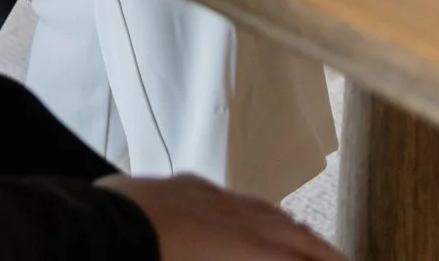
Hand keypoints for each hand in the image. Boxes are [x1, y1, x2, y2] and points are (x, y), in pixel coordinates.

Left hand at [98, 173, 342, 259]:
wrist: (98, 230)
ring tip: (310, 243)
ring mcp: (209, 196)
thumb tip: (270, 250)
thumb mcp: (222, 259)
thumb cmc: (148, 259)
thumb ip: (250, 254)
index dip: (323, 260)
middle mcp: (233, 217)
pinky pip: (234, 196)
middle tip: (340, 258)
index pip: (296, 256)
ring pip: (265, 211)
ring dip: (293, 229)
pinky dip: (257, 209)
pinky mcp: (183, 184)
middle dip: (320, 250)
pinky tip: (256, 214)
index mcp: (243, 249)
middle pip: (291, 234)